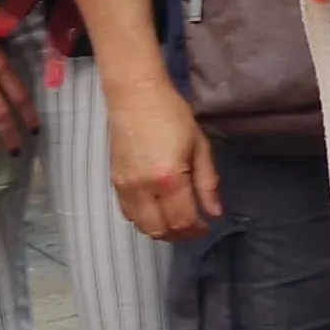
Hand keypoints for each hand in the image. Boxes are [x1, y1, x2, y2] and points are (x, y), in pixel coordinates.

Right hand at [101, 71, 222, 241]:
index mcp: (169, 178)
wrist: (135, 95)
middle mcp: (144, 188)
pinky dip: (144, 219)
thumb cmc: (172, 114)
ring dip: (161, 229)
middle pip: (160, 230)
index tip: (206, 225)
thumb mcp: (199, 145)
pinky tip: (156, 208)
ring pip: (142, 226)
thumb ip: (207, 182)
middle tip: (193, 225)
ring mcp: (126, 187)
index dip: (197, 229)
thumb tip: (215, 213)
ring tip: (175, 218)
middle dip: (180, 234)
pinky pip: (128, 213)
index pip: (183, 220)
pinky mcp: (115, 182)